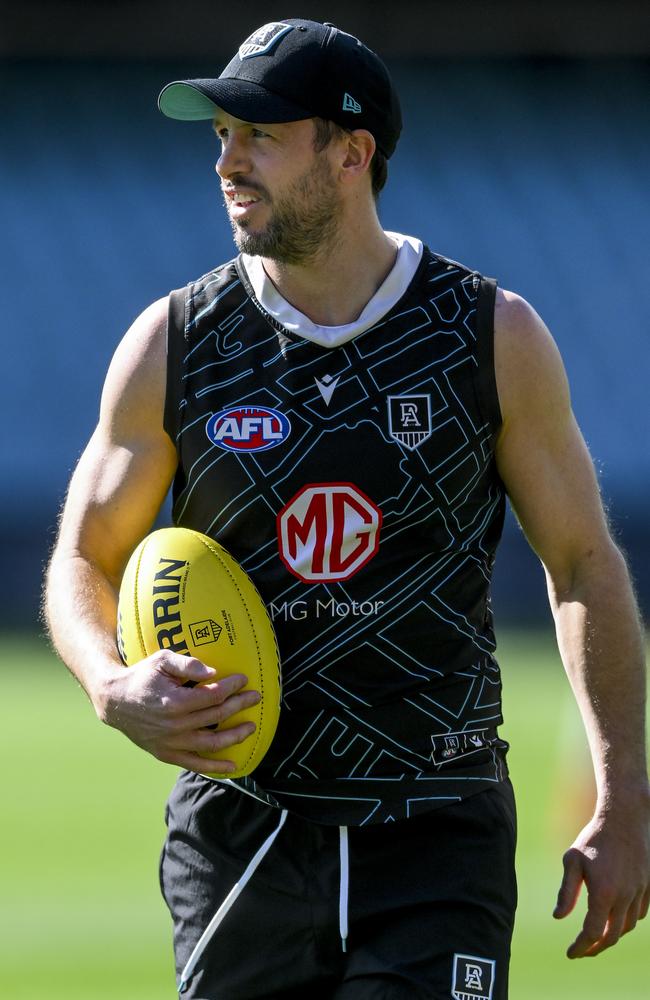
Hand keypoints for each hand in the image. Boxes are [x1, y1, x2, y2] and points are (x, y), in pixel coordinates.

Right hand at [96, 650, 260, 773]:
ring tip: (251, 728)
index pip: (213, 695)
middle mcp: (174, 725)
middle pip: (217, 716)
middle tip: (255, 697)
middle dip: (240, 705)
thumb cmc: (141, 676)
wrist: (115, 702)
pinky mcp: (166, 754)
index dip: (232, 687)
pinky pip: (195, 764)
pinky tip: (232, 765)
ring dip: (235, 736)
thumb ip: (187, 665)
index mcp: (175, 701)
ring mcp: (171, 743)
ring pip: (211, 743)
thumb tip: (213, 672)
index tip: (244, 680)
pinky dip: (214, 767)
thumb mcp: (161, 660)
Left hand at [553, 798, 649, 956]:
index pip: (592, 933)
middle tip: (583, 951)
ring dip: (612, 936)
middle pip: (612, 936)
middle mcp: (624, 897)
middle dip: (596, 948)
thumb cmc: (594, 837)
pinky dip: (628, 922)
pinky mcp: (648, 886)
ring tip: (597, 937)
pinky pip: (640, 913)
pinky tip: (616, 920)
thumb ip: (566, 891)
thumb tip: (558, 917)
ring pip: (628, 926)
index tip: (570, 953)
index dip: (581, 947)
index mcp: (604, 893)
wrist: (625, 818)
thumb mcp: (572, 860)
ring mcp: (639, 892)